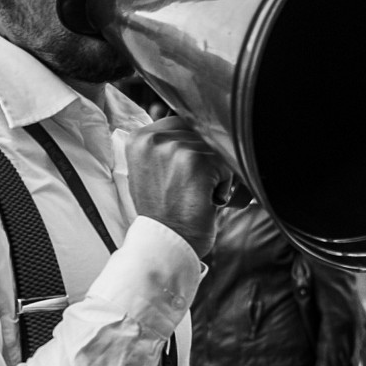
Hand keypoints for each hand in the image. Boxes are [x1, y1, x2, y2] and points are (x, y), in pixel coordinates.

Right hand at [125, 118, 224, 258]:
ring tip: (196, 195)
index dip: (192, 146)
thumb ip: (164, 146)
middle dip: (204, 159)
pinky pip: (226, 163)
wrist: (165, 245)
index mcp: (138, 139)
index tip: (184, 173)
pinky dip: (224, 184)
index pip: (181, 123)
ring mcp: (174, 148)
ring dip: (215, 173)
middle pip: (199, 132)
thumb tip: (191, 121)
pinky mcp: (195, 161)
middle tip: (189, 188)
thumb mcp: (150, 172)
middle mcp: (152, 139)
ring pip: (214, 148)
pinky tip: (206, 199)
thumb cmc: (163, 213)